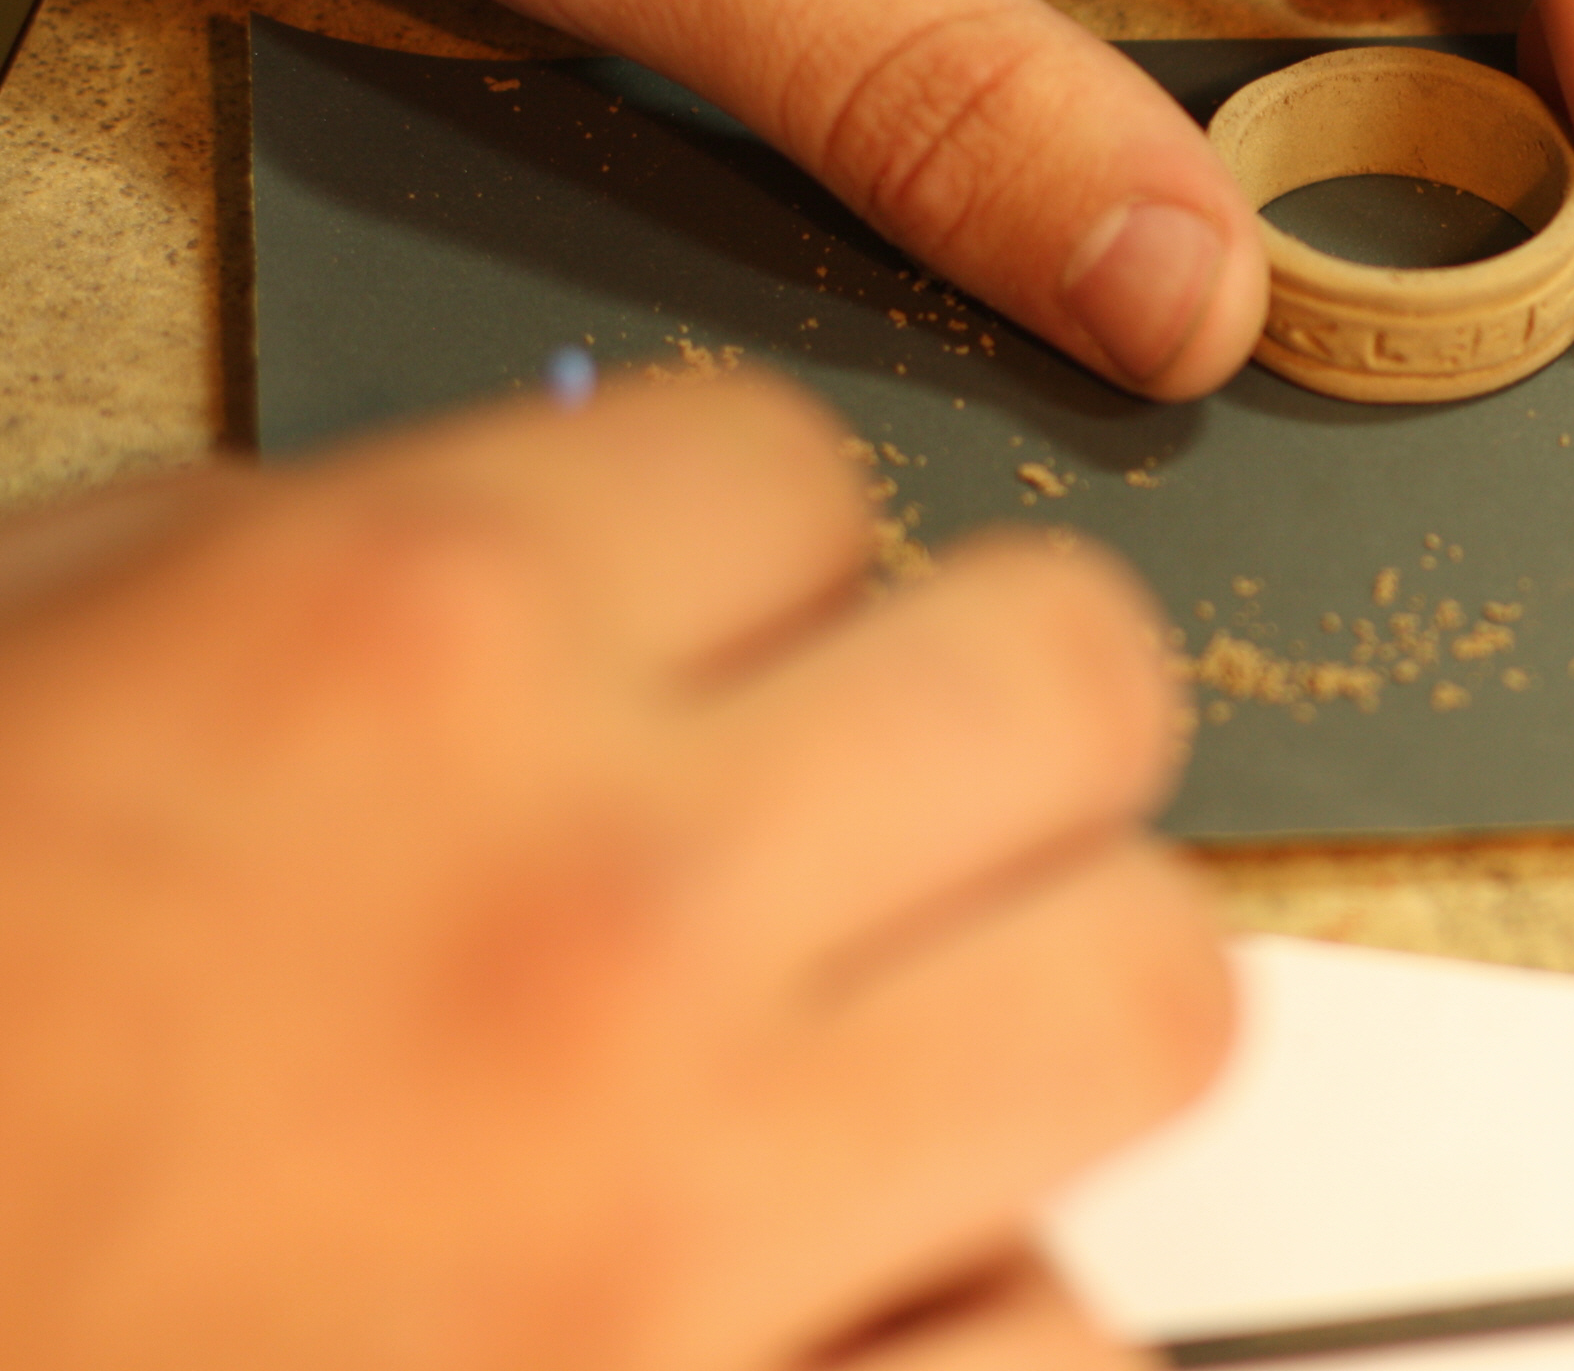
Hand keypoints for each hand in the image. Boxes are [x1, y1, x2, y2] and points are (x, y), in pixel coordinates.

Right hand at [0, 377, 1226, 1368]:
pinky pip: (1063, 1340)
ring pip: (1157, 984)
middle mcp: (593, 900)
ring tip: (922, 1053)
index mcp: (383, 655)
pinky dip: (994, 1319)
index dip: (746, 550)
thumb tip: (492, 542)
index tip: (714, 632)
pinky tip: (869, 1305)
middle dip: (990, 724)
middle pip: (1073, 678)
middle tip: (894, 808)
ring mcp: (697, 1205)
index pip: (786, 463)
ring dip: (1052, 1003)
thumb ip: (244, 583)